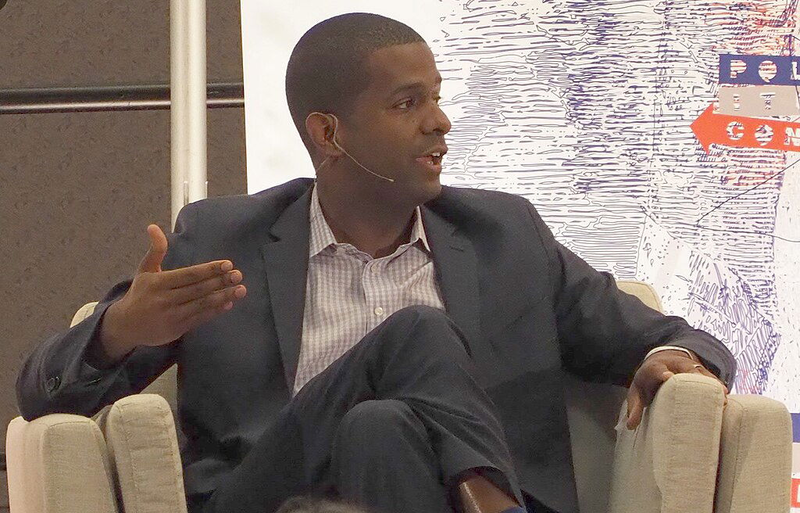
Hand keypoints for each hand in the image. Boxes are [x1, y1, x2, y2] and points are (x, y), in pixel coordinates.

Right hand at [96, 224, 246, 362]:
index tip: (227, 264)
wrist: (126, 326)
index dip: (209, 270)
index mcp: (158, 283)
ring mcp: (172, 316)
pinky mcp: (177, 329)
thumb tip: (153, 227)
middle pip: (198, 289)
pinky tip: (229, 303)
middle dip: (220, 282)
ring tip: (241, 289)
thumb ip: (155, 250)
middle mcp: (165, 299)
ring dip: (223, 297)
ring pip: (202, 304)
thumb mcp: (145, 270)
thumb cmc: (140, 294)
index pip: (188, 275)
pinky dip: (215, 311)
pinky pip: (200, 318)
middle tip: (238, 275)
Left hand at [625, 349, 727, 429]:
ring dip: (711, 383)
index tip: (668, 377)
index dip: (662, 373)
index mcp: (655, 368)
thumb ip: (634, 407)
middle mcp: (674, 365)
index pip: (658, 369)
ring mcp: (690, 366)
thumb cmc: (648, 380)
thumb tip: (630, 426)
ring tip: (722, 397)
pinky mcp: (701, 372)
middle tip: (702, 389)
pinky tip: (726, 398)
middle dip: (694, 378)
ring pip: (701, 372)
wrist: (662, 360)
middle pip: (685, 368)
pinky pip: (711, 377)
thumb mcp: (637, 391)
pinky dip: (718, 386)